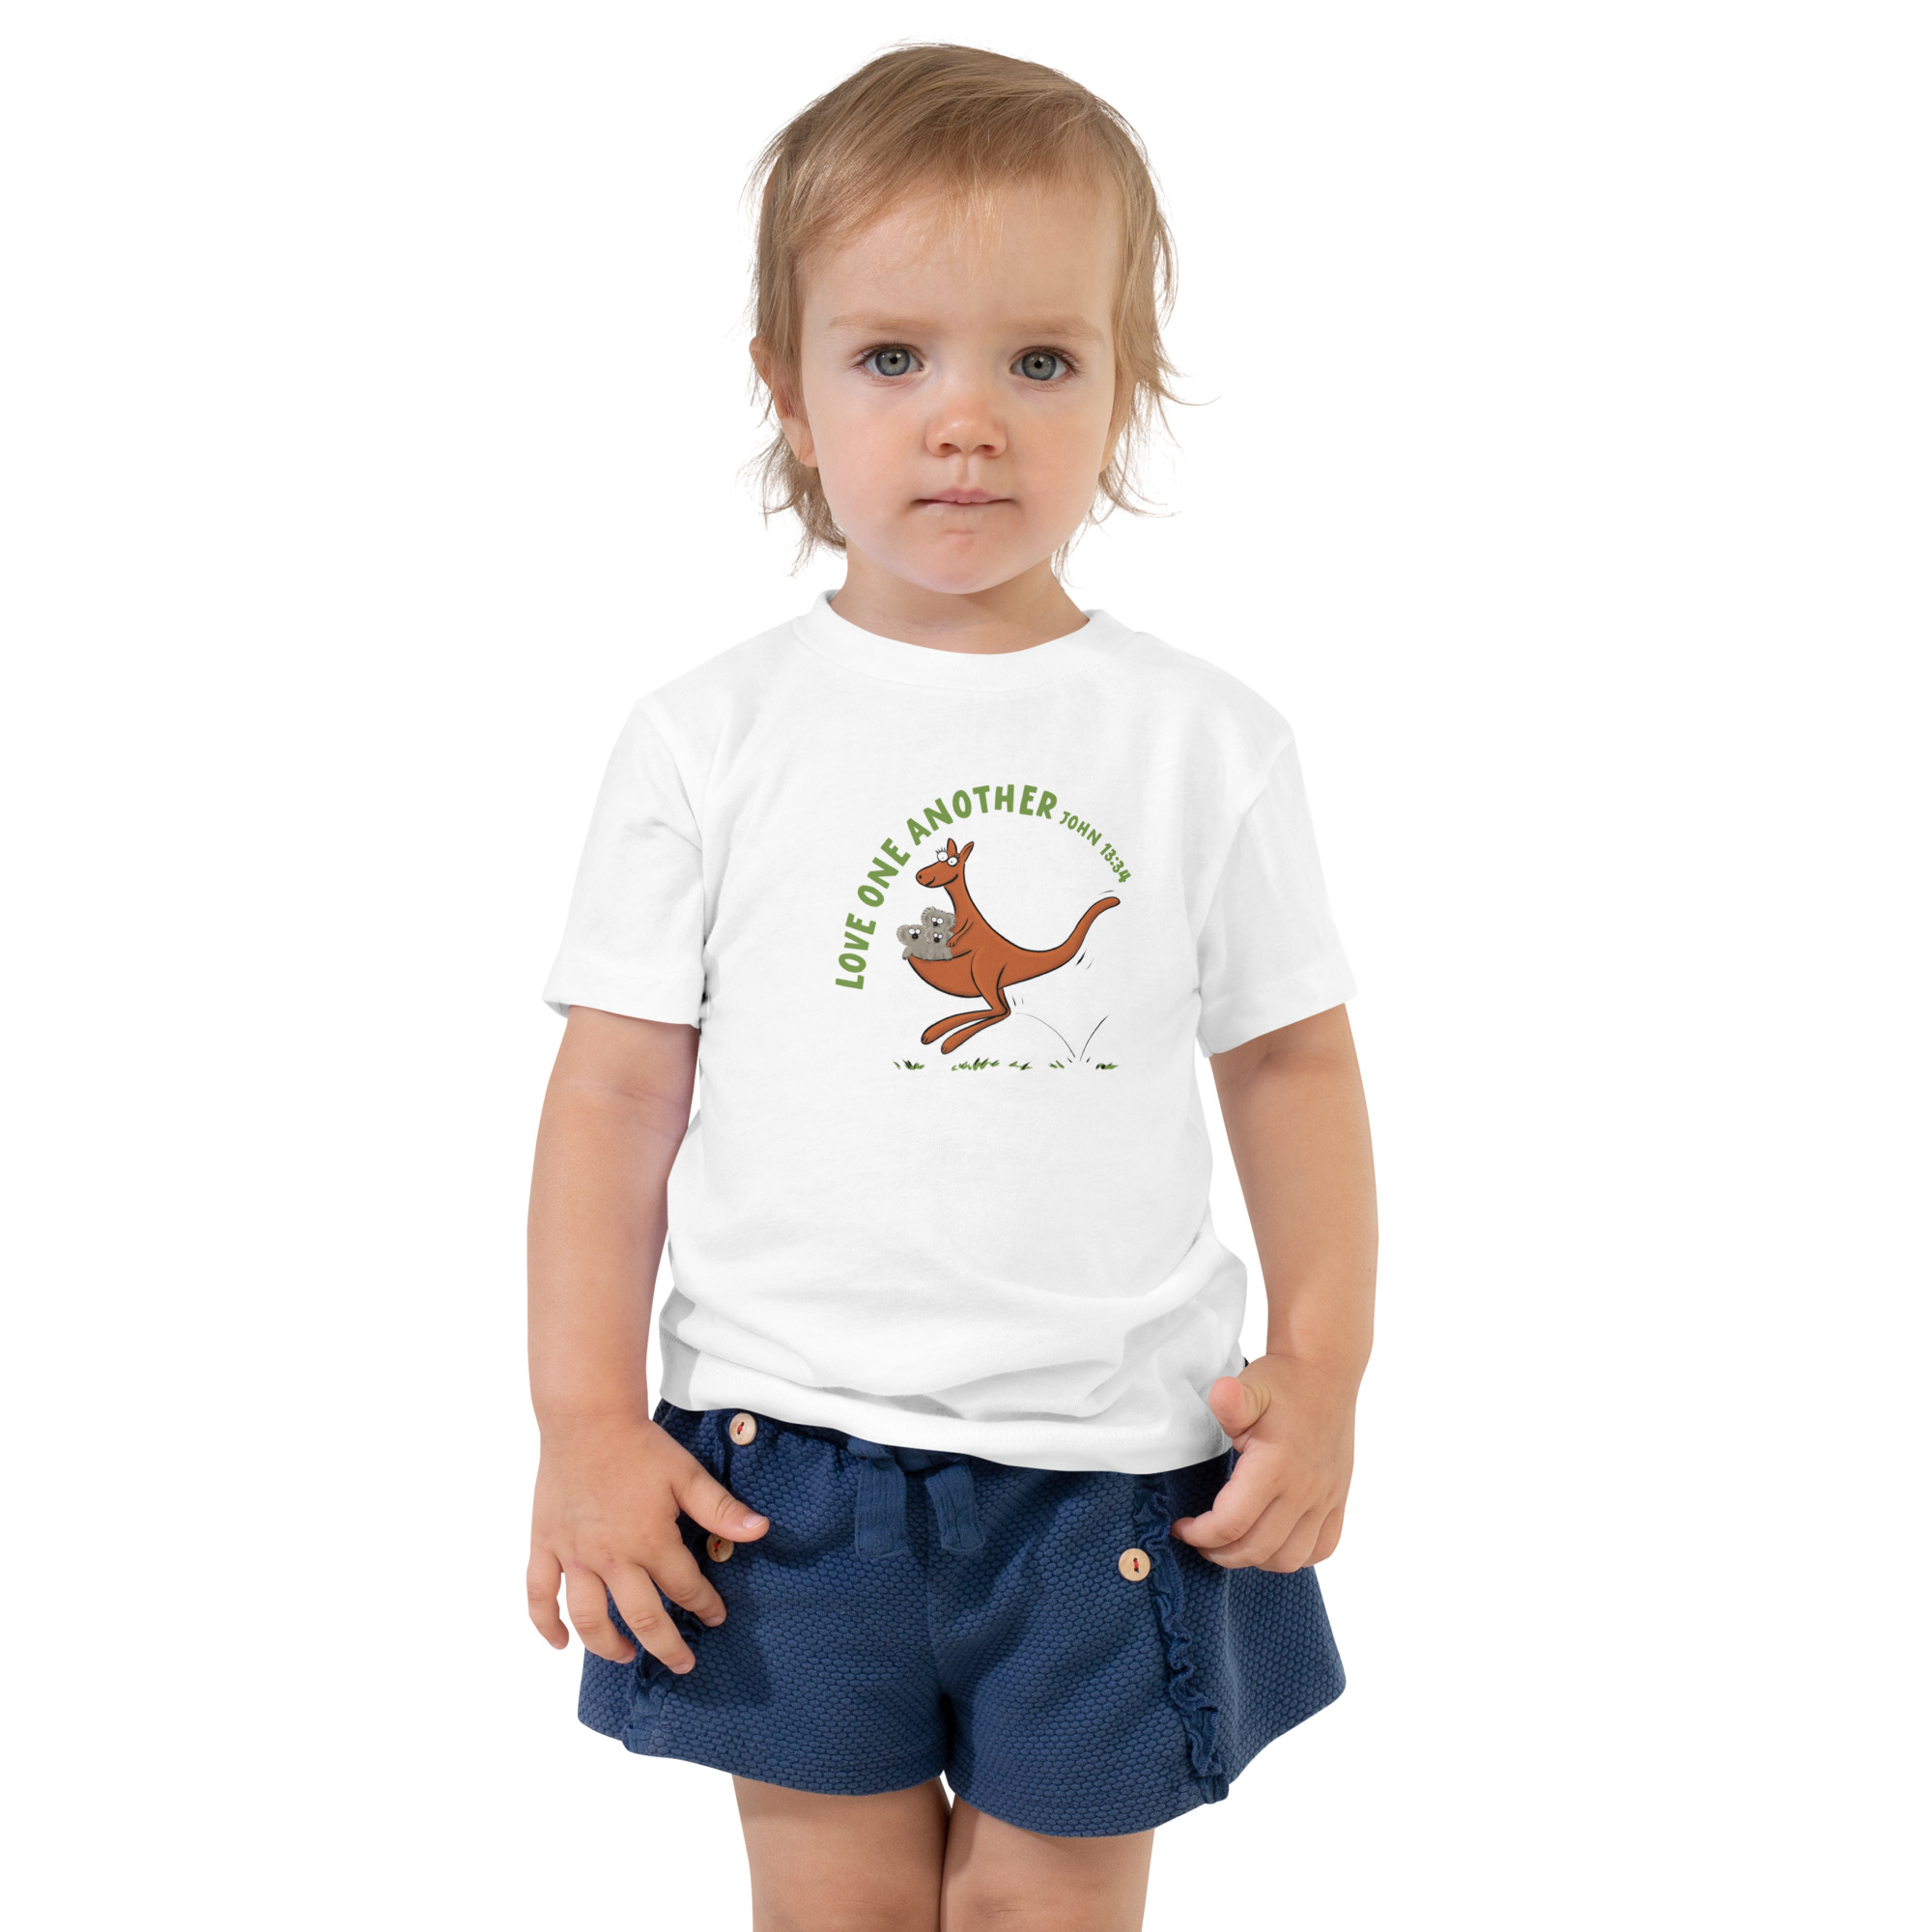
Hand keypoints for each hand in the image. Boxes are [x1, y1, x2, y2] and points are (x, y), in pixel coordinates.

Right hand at [527, 1413, 768, 1672]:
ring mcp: (574, 1555)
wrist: (586, 1419)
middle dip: (666, 1646)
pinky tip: (560, 1642)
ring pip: (589, 1618)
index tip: (715, 1617)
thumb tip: (761, 1531)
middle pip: (641, 1618)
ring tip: (626, 1655)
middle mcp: (611, 1557)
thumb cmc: (639, 1446)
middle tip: (681, 1664)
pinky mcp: (544, 1545)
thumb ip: (721, 1509)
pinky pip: (539, 1595)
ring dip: (608, 1645)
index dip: (705, 1606)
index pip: (685, 1588)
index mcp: (650, 1540)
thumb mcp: (686, 1475)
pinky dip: (546, 1624)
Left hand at [1170, 1355, 1356, 1571]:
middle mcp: (1304, 1490)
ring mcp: (1325, 1498)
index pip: (1231, 1524)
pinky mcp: (1338, 1499)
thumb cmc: (1283, 1381)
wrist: (1325, 1372)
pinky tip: (1272, 1542)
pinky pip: (1322, 1548)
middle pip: (1256, 1549)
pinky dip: (1294, 1556)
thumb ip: (1231, 1400)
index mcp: (1276, 1467)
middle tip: (1200, 1540)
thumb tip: (1222, 1394)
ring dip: (1255, 1560)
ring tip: (1232, 1544)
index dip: (1200, 1534)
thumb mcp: (1250, 1386)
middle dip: (1219, 1553)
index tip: (1182, 1527)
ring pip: (1289, 1558)